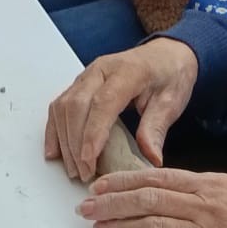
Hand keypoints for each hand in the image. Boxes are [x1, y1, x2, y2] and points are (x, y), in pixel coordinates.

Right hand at [45, 40, 197, 181]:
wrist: (165, 54)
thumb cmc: (168, 76)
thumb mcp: (171, 102)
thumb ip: (156, 128)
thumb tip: (150, 159)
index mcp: (126, 72)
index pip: (102, 103)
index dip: (92, 132)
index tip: (89, 160)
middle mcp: (100, 70)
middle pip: (76, 105)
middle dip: (75, 142)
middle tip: (83, 173)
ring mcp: (86, 76)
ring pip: (63, 106)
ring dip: (63, 139)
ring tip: (73, 168)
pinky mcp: (79, 84)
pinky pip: (60, 105)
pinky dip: (55, 129)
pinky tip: (55, 150)